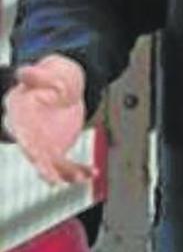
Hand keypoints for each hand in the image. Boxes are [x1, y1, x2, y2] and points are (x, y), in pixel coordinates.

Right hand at [2, 55, 93, 183]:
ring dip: (65, 173)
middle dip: (43, 168)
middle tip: (52, 180)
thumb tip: (24, 71)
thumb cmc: (47, 80)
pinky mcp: (56, 149)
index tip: (33, 154)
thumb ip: (34, 75)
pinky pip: (66, 164)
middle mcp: (29, 134)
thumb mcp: (44, 73)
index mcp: (20, 115)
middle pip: (34, 154)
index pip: (21, 131)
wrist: (60, 87)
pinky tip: (92, 172)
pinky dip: (78, 170)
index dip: (26, 143)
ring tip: (81, 178)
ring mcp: (42, 144)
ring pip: (51, 163)